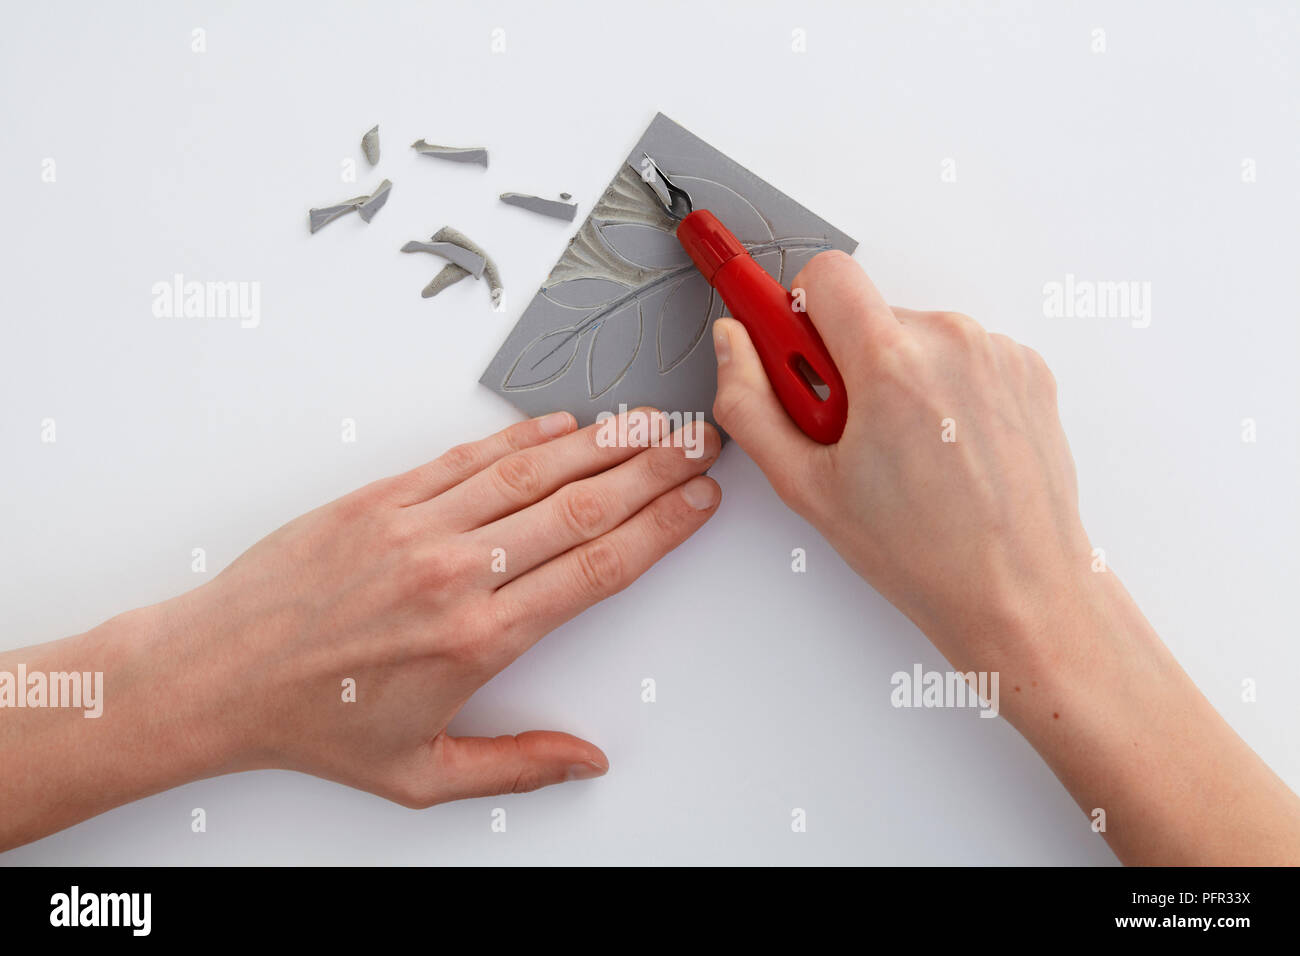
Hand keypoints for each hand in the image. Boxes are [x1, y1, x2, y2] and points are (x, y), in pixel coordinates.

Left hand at [0, 410, 719, 848]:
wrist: (214, 674)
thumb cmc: (313, 722)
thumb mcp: (421, 775)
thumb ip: (517, 766)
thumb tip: (587, 761)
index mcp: (478, 639)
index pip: (597, 568)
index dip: (661, 527)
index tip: (699, 500)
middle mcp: (455, 573)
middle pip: (581, 507)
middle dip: (653, 469)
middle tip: (697, 442)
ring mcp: (417, 526)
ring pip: (532, 470)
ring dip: (602, 442)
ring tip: (649, 423)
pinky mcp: (381, 498)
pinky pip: (468, 456)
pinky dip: (522, 436)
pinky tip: (561, 425)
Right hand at [710, 250, 1299, 864]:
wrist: (1022, 594)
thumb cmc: (926, 555)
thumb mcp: (806, 487)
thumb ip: (751, 404)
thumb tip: (734, 346)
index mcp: (891, 364)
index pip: (825, 274)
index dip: (795, 309)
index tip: (785, 338)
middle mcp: (952, 342)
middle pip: (868, 312)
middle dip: (844, 359)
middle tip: (848, 433)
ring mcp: (997, 354)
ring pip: (915, 334)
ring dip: (896, 375)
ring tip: (905, 453)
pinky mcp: (1028, 370)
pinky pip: (961, 354)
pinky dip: (943, 389)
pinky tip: (944, 450)